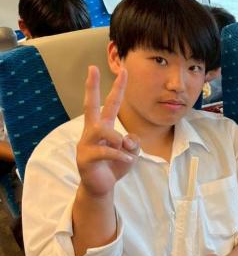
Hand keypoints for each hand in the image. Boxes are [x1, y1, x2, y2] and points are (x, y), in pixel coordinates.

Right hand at [76, 66, 138, 197]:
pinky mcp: (85, 158)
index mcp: (103, 127)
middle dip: (91, 86)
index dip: (117, 88)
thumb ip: (134, 141)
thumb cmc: (115, 165)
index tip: (123, 70)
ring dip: (117, 138)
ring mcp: (86, 144)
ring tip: (125, 149)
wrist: (101, 186)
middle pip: (90, 105)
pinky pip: (106, 151)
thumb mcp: (131, 151)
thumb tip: (127, 138)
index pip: (110, 103)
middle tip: (92, 68)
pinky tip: (127, 160)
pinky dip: (120, 155)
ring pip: (102, 130)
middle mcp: (92, 131)